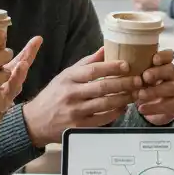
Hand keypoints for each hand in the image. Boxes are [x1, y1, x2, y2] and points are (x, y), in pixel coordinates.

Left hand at [0, 36, 42, 140]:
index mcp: (8, 72)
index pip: (22, 58)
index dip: (30, 50)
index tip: (37, 39)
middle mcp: (11, 84)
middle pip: (21, 71)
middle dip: (27, 60)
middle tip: (30, 47)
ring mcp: (6, 97)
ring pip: (13, 85)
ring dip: (18, 76)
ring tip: (21, 65)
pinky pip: (0, 103)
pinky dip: (3, 100)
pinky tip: (4, 96)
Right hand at [21, 48, 143, 147]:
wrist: (35, 121)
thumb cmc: (54, 95)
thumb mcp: (66, 75)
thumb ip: (87, 63)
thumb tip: (106, 47)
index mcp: (69, 78)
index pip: (93, 70)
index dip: (112, 67)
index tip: (127, 65)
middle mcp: (71, 94)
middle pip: (102, 87)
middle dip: (124, 83)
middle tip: (139, 80)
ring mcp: (75, 112)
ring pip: (105, 104)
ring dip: (123, 98)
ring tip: (135, 93)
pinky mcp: (78, 127)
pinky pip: (102, 119)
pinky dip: (115, 113)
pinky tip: (123, 107)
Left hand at [135, 50, 173, 124]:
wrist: (149, 108)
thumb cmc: (141, 87)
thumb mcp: (137, 78)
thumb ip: (134, 71)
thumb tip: (119, 65)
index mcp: (163, 64)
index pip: (169, 55)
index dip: (164, 56)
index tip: (154, 59)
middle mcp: (172, 75)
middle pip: (171, 69)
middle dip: (158, 72)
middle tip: (145, 77)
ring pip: (172, 87)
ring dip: (155, 91)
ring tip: (140, 95)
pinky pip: (170, 105)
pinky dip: (154, 107)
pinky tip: (142, 108)